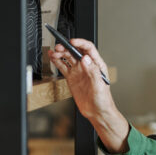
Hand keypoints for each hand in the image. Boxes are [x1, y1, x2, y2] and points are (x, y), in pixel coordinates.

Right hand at [48, 38, 128, 152]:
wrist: (97, 112)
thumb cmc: (103, 100)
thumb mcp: (100, 86)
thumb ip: (93, 72)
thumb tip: (85, 59)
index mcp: (97, 65)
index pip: (88, 49)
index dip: (80, 43)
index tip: (72, 42)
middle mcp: (87, 66)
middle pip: (76, 51)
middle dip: (67, 47)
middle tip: (59, 48)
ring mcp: (78, 71)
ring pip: (68, 57)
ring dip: (60, 53)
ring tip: (53, 52)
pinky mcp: (71, 78)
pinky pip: (63, 66)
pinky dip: (57, 61)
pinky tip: (52, 58)